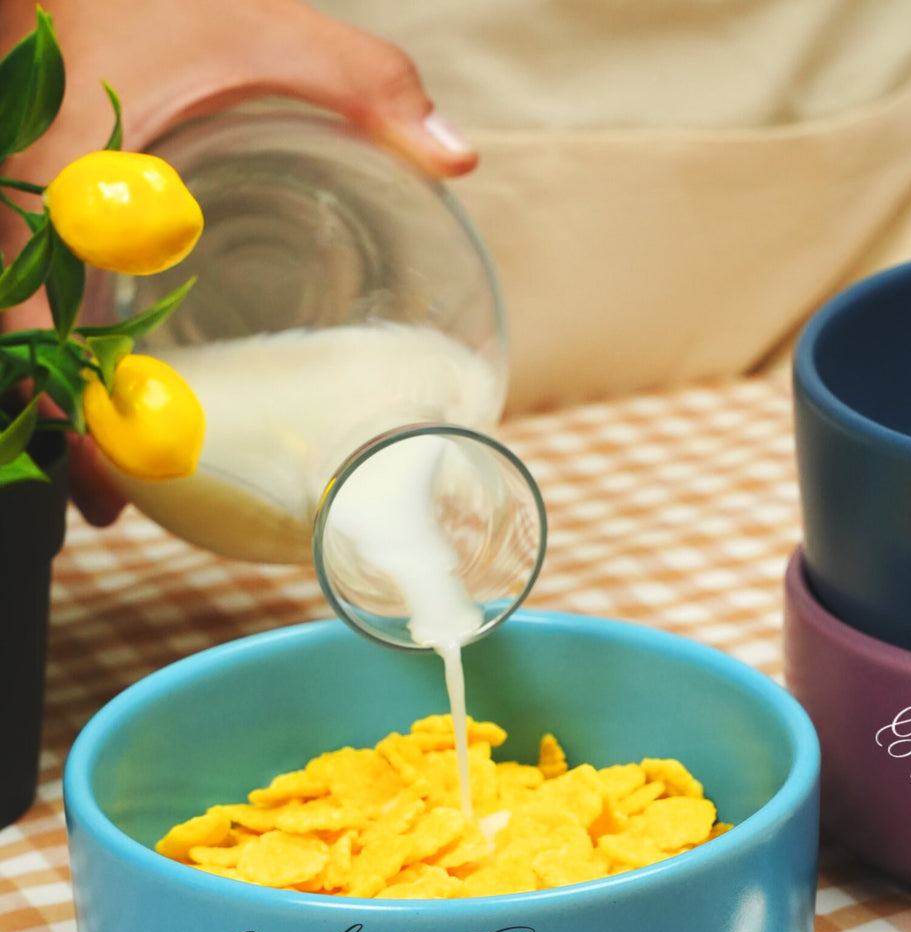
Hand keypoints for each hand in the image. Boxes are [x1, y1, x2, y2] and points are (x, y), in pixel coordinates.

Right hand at [1, 0, 476, 524]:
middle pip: (11, 340)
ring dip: (47, 396)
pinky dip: (42, 346)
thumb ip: (363, 84)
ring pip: (8, 323)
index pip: (32, 311)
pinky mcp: (19, 201)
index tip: (109, 473)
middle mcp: (13, 195)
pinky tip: (91, 384)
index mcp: (61, 168)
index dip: (62, 402)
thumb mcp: (259, 24)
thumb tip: (458, 159)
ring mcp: (7, 202)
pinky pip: (18, 287)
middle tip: (111, 497)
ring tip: (104, 469)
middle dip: (54, 426)